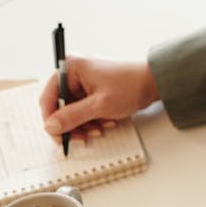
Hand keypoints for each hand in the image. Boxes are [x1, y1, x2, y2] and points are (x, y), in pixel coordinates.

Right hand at [40, 57, 159, 142]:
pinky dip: (93, 119)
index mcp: (70, 68)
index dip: (51, 120)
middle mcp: (74, 72)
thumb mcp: (100, 105)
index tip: (58, 137)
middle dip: (73, 124)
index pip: (48, 98)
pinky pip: (85, 108)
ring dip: (85, 124)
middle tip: (83, 138)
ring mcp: (84, 81)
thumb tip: (50, 127)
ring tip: (100, 129)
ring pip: (74, 110)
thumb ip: (73, 116)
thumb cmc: (131, 86)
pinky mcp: (94, 89)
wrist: (156, 82)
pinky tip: (106, 123)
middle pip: (61, 106)